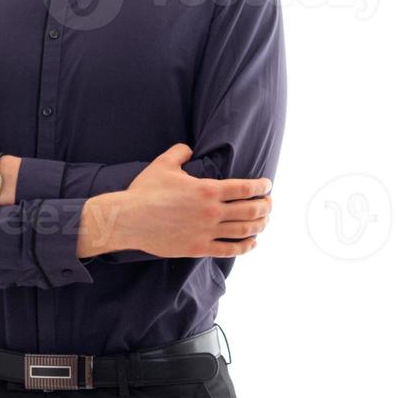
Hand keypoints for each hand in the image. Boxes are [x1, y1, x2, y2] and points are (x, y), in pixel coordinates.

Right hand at [119, 142, 271, 257]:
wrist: (127, 220)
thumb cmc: (145, 191)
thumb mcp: (164, 164)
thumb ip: (180, 152)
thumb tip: (189, 148)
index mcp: (208, 189)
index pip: (246, 188)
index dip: (262, 186)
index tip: (267, 185)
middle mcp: (212, 211)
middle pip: (251, 210)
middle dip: (266, 206)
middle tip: (270, 203)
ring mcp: (206, 231)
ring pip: (244, 230)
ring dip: (260, 225)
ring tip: (265, 221)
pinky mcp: (198, 248)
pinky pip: (229, 250)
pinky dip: (245, 247)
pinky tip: (252, 243)